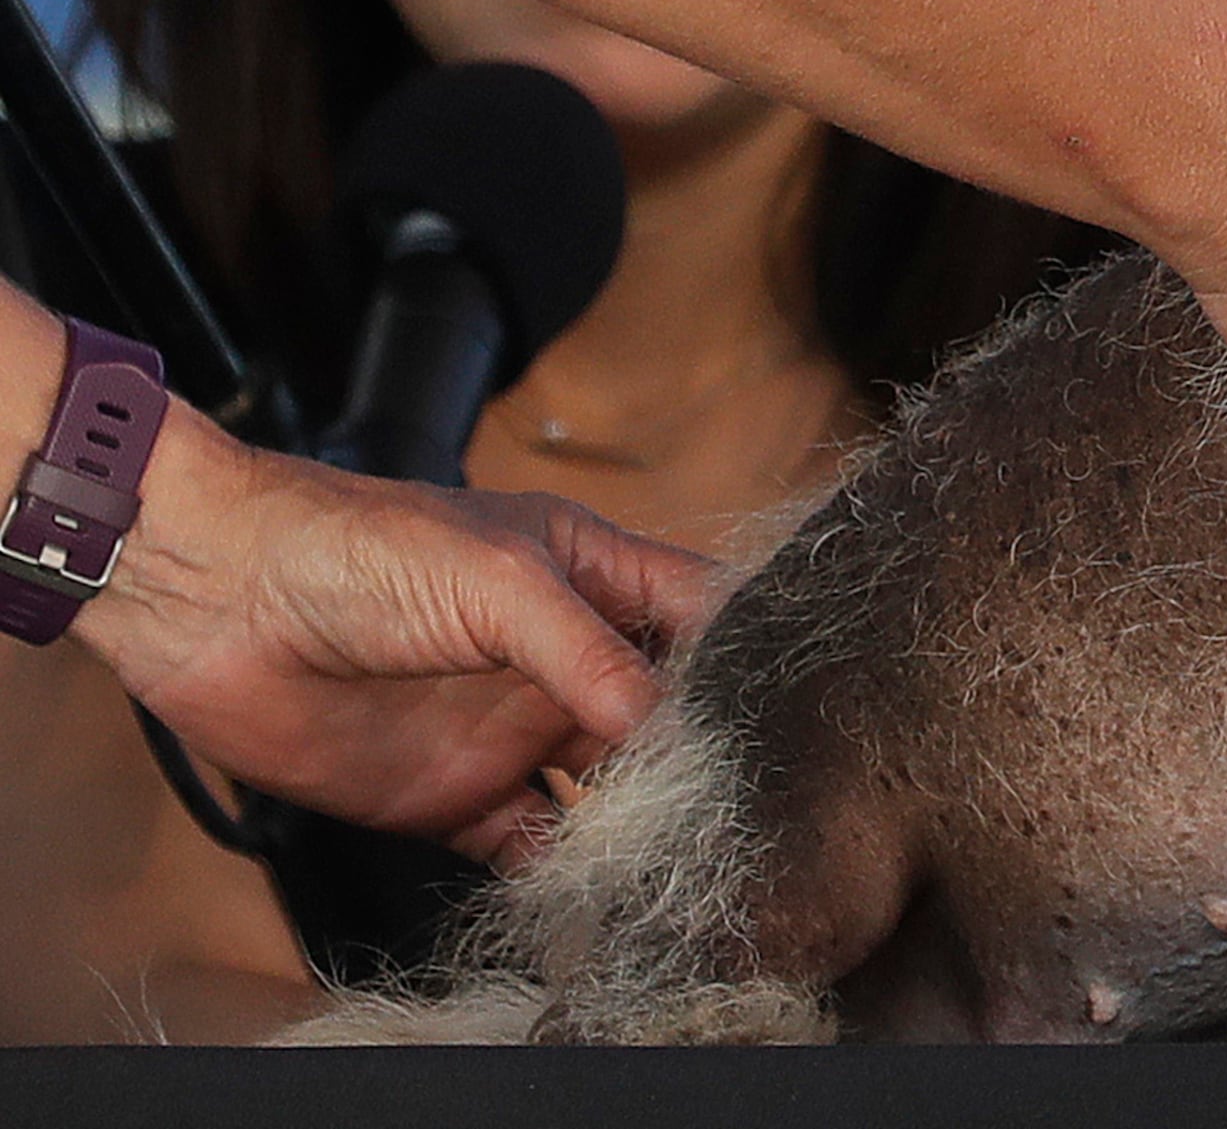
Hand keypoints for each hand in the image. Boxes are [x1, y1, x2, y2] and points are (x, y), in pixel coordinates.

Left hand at [69, 408, 722, 865]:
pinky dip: (567, 873)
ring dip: (644, 819)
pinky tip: (600, 891)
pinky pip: (532, 846)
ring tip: (691, 850)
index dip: (752, 651)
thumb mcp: (501, 581)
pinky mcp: (455, 800)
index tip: (795, 700)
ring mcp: (512, 731)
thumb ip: (589, 655)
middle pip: (666, 714)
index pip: (703, 614)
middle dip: (707, 752)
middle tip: (755, 797)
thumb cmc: (361, 549)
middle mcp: (564, 659)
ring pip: (609, 788)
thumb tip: (671, 730)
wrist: (218, 602)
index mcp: (593, 578)